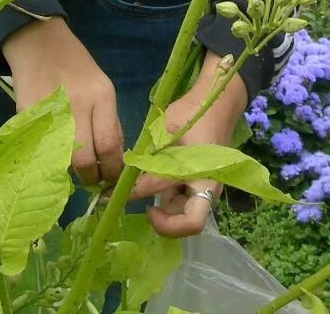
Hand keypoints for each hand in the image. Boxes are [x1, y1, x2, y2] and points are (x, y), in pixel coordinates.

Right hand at [2, 17, 122, 187]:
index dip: (112, 170)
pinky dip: (49, 158)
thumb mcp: (101, 87)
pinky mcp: (27, 116)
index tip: (113, 181)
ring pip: (62, 159)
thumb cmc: (75, 66)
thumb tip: (114, 157)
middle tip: (94, 183)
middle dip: (91, 178)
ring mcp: (50, 111)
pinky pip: (41, 147)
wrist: (38, 42)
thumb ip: (108, 121)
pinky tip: (54, 157)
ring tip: (75, 172)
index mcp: (101, 95)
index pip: (109, 145)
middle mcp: (77, 104)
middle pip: (84, 159)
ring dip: (71, 172)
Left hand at [130, 51, 248, 237]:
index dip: (132, 190)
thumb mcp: (166, 127)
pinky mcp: (203, 188)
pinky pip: (186, 205)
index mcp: (200, 169)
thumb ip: (147, 152)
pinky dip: (171, 205)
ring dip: (167, 215)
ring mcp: (208, 190)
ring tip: (146, 195)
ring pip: (187, 217)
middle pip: (190, 223)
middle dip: (166, 225)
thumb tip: (123, 173)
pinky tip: (156, 188)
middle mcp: (208, 187)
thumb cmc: (193, 113)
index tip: (110, 193)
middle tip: (146, 211)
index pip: (158, 185)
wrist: (219, 104)